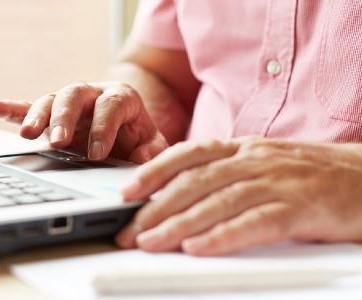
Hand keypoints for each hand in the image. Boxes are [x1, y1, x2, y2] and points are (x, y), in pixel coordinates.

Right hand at [0, 82, 167, 162]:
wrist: (129, 130)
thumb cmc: (139, 138)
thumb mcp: (152, 146)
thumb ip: (151, 152)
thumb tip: (140, 160)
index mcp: (121, 98)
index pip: (110, 106)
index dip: (103, 128)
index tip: (96, 154)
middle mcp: (92, 95)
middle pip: (74, 95)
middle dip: (63, 117)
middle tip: (58, 141)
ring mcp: (69, 104)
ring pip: (49, 100)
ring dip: (36, 116)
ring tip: (27, 134)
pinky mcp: (52, 114)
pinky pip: (29, 107)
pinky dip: (10, 108)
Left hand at [116, 137, 361, 255]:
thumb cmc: (312, 176)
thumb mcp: (264, 166)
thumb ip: (226, 176)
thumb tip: (181, 195)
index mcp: (244, 149)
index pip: (189, 154)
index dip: (154, 171)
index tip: (126, 191)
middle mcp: (256, 160)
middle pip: (195, 181)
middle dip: (156, 207)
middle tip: (130, 230)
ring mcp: (278, 182)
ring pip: (218, 201)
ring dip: (179, 224)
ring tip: (151, 242)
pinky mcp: (300, 208)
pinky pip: (255, 222)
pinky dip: (223, 235)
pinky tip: (198, 247)